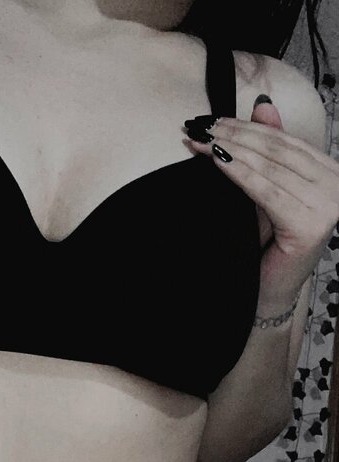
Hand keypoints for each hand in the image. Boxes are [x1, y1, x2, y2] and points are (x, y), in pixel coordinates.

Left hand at [186, 98, 338, 307]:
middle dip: (235, 136)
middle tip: (200, 127)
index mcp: (330, 174)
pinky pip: (266, 190)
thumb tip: (262, 105)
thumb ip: (270, 150)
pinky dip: (239, 174)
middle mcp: (335, 186)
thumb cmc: (266, 246)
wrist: (268, 293)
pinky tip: (217, 161)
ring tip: (201, 141)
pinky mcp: (311, 224)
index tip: (213, 119)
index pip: (285, 142)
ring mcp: (328, 205)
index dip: (248, 127)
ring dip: (231, 151)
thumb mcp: (267, 190)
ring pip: (270, 168)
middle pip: (277, 152)